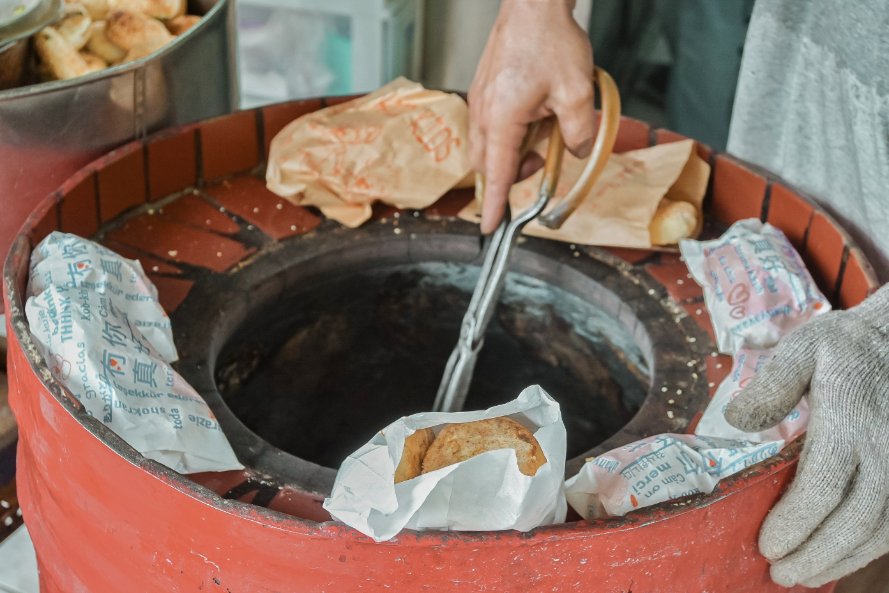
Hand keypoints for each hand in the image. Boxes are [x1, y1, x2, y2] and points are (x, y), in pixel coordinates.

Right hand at [469, 0, 594, 232]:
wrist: (533, 4)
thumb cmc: (549, 41)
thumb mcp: (577, 93)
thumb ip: (578, 133)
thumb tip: (576, 152)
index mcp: (501, 120)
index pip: (497, 176)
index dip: (495, 206)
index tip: (490, 228)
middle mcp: (484, 113)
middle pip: (488, 164)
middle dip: (510, 174)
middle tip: (541, 164)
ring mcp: (480, 100)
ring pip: (488, 145)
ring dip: (512, 152)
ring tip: (543, 134)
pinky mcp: (484, 89)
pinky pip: (490, 125)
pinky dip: (509, 133)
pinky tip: (534, 115)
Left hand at [726, 284, 888, 586]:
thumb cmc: (842, 347)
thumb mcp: (802, 348)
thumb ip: (772, 384)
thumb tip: (736, 420)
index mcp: (849, 420)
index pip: (823, 486)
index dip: (795, 523)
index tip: (767, 546)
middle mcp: (883, 449)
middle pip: (853, 519)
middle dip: (815, 554)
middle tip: (779, 574)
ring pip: (879, 529)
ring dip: (841, 559)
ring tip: (804, 575)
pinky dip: (868, 549)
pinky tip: (839, 559)